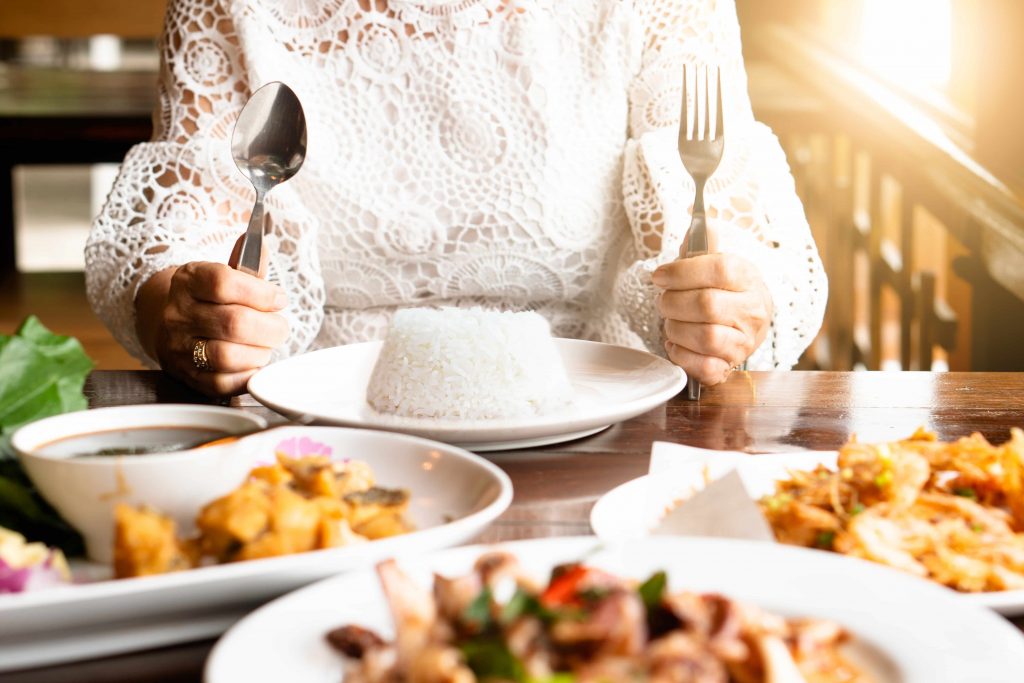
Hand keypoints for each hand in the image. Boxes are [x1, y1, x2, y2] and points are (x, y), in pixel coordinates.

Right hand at [136, 236, 288, 396]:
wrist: (170, 326)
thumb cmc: (210, 300)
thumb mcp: (223, 274)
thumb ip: (247, 263)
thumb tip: (262, 244)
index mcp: (188, 280)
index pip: (224, 283)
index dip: (261, 293)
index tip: (279, 299)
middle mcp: (178, 314)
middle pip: (234, 323)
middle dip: (270, 328)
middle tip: (280, 327)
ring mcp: (178, 348)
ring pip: (227, 356)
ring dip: (259, 353)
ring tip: (265, 346)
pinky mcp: (186, 376)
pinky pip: (222, 383)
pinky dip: (247, 375)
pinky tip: (253, 363)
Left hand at [652, 228, 771, 385]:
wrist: (747, 320)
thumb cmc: (723, 288)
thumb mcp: (715, 260)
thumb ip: (702, 243)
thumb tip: (697, 217)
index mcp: (748, 277)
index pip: (719, 269)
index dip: (682, 272)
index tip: (659, 276)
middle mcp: (752, 310)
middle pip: (706, 305)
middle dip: (673, 303)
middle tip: (663, 301)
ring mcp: (745, 341)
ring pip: (706, 337)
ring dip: (676, 329)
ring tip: (671, 322)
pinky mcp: (732, 365)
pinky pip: (705, 368)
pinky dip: (682, 357)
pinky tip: (676, 344)